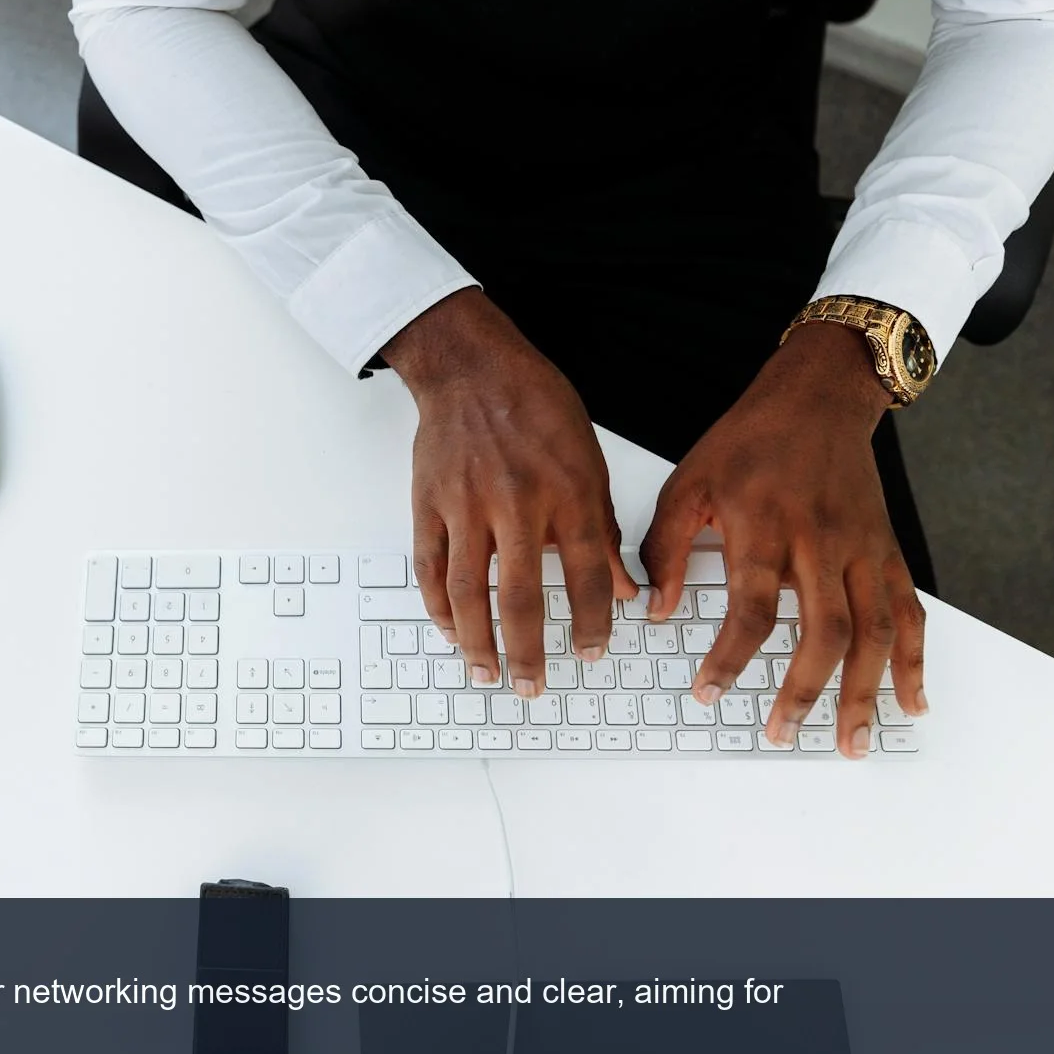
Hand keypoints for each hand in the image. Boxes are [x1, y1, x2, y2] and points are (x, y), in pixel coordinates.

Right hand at [381, 290, 637, 696]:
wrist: (471, 367)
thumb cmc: (534, 406)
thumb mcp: (588, 459)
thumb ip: (603, 528)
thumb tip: (625, 587)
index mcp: (567, 492)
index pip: (586, 576)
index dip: (591, 623)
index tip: (592, 653)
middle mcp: (517, 503)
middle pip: (520, 596)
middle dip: (528, 652)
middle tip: (533, 686)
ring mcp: (467, 505)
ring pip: (467, 591)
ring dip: (477, 642)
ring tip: (487, 672)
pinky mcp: (430, 504)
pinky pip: (429, 567)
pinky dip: (438, 607)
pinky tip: (452, 631)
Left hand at [640, 321, 928, 758]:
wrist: (817, 399)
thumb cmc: (751, 441)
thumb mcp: (689, 483)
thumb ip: (667, 549)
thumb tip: (656, 609)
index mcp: (767, 526)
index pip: (753, 607)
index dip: (731, 656)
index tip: (708, 692)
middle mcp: (822, 542)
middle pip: (824, 630)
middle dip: (805, 690)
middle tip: (780, 732)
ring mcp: (864, 550)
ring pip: (875, 633)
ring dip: (865, 693)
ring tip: (851, 742)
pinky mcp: (889, 552)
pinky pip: (910, 613)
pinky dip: (915, 661)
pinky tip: (911, 702)